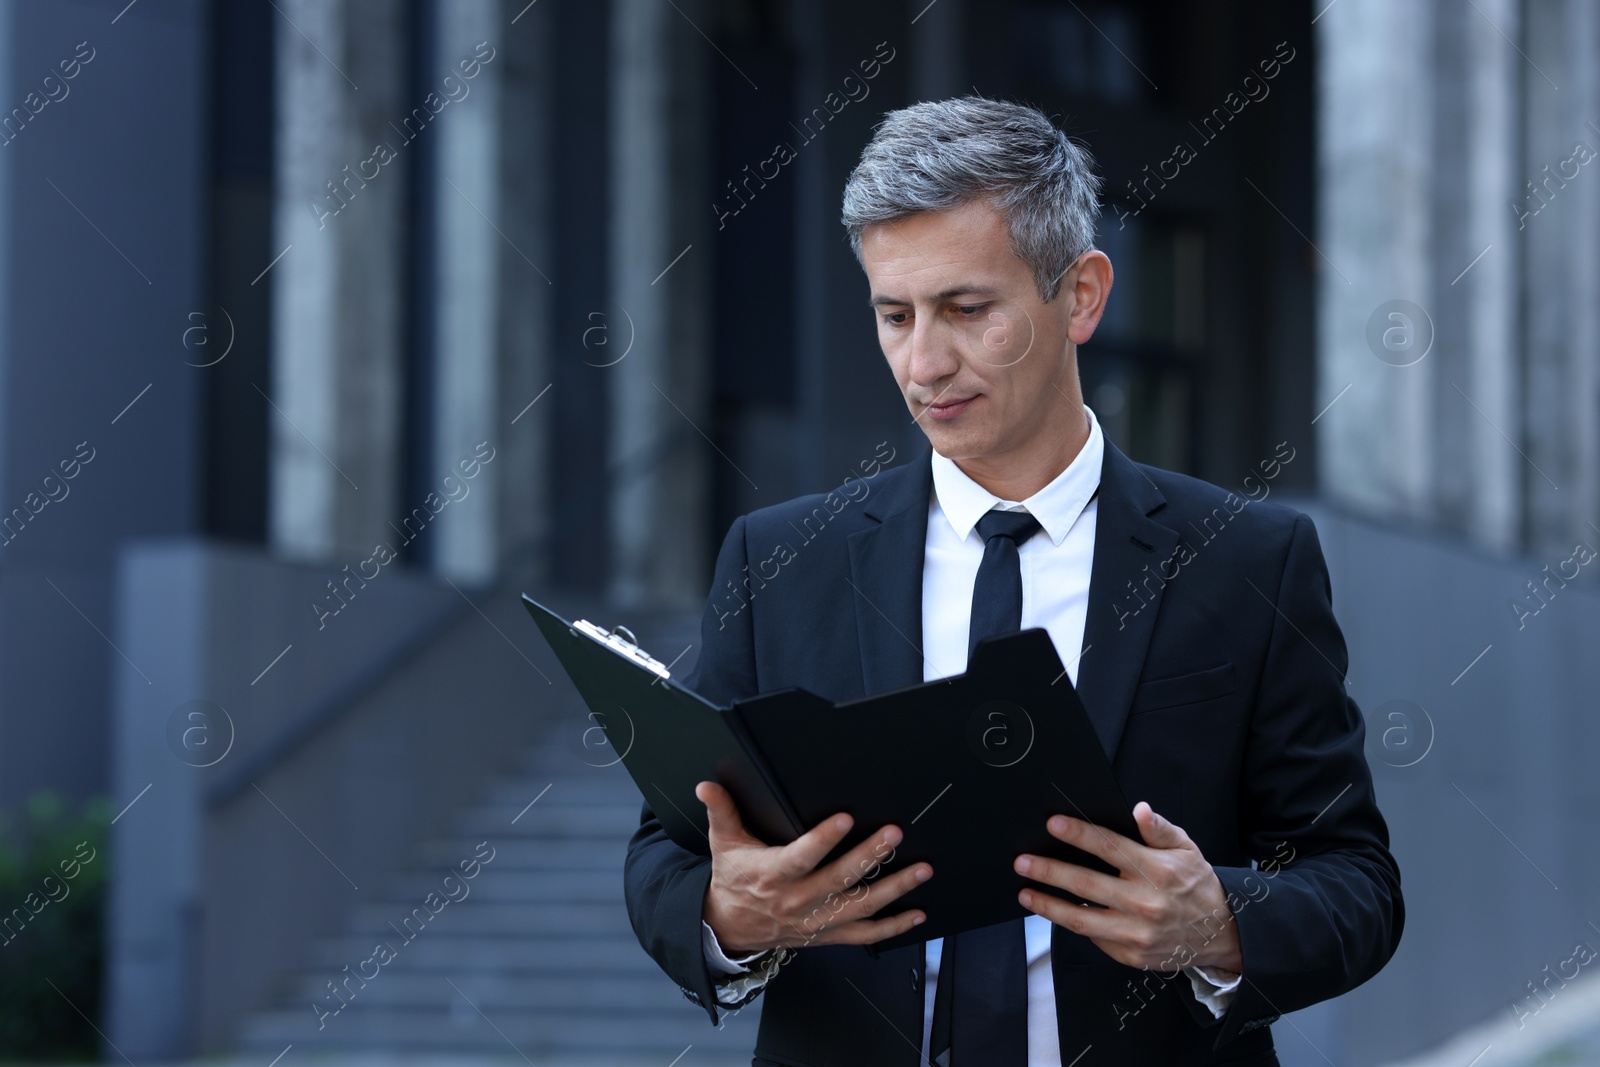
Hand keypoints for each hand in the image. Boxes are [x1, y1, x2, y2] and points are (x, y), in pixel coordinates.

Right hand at [696, 780, 931, 954]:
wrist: (729, 927)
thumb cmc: (733, 879)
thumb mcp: (723, 843)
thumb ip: (721, 810)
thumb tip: (707, 784)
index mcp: (773, 874)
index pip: (801, 857)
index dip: (823, 839)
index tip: (846, 818)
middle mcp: (798, 900)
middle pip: (839, 879)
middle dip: (870, 856)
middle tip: (895, 834)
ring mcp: (816, 921)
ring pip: (860, 907)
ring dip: (894, 889)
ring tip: (921, 869)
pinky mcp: (827, 935)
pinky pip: (865, 935)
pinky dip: (893, 927)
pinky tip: (917, 913)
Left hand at [1013, 801, 1241, 972]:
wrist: (1220, 934)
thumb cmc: (1196, 886)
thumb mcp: (1187, 850)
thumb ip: (1160, 829)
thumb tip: (1138, 810)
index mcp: (1156, 871)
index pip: (1109, 847)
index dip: (1079, 834)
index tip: (1052, 824)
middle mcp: (1144, 902)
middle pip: (1085, 884)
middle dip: (1049, 871)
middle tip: (1022, 862)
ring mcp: (1136, 932)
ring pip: (1081, 919)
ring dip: (1047, 905)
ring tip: (1025, 893)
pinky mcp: (1130, 955)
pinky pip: (1093, 938)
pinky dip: (1072, 924)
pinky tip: (1054, 912)